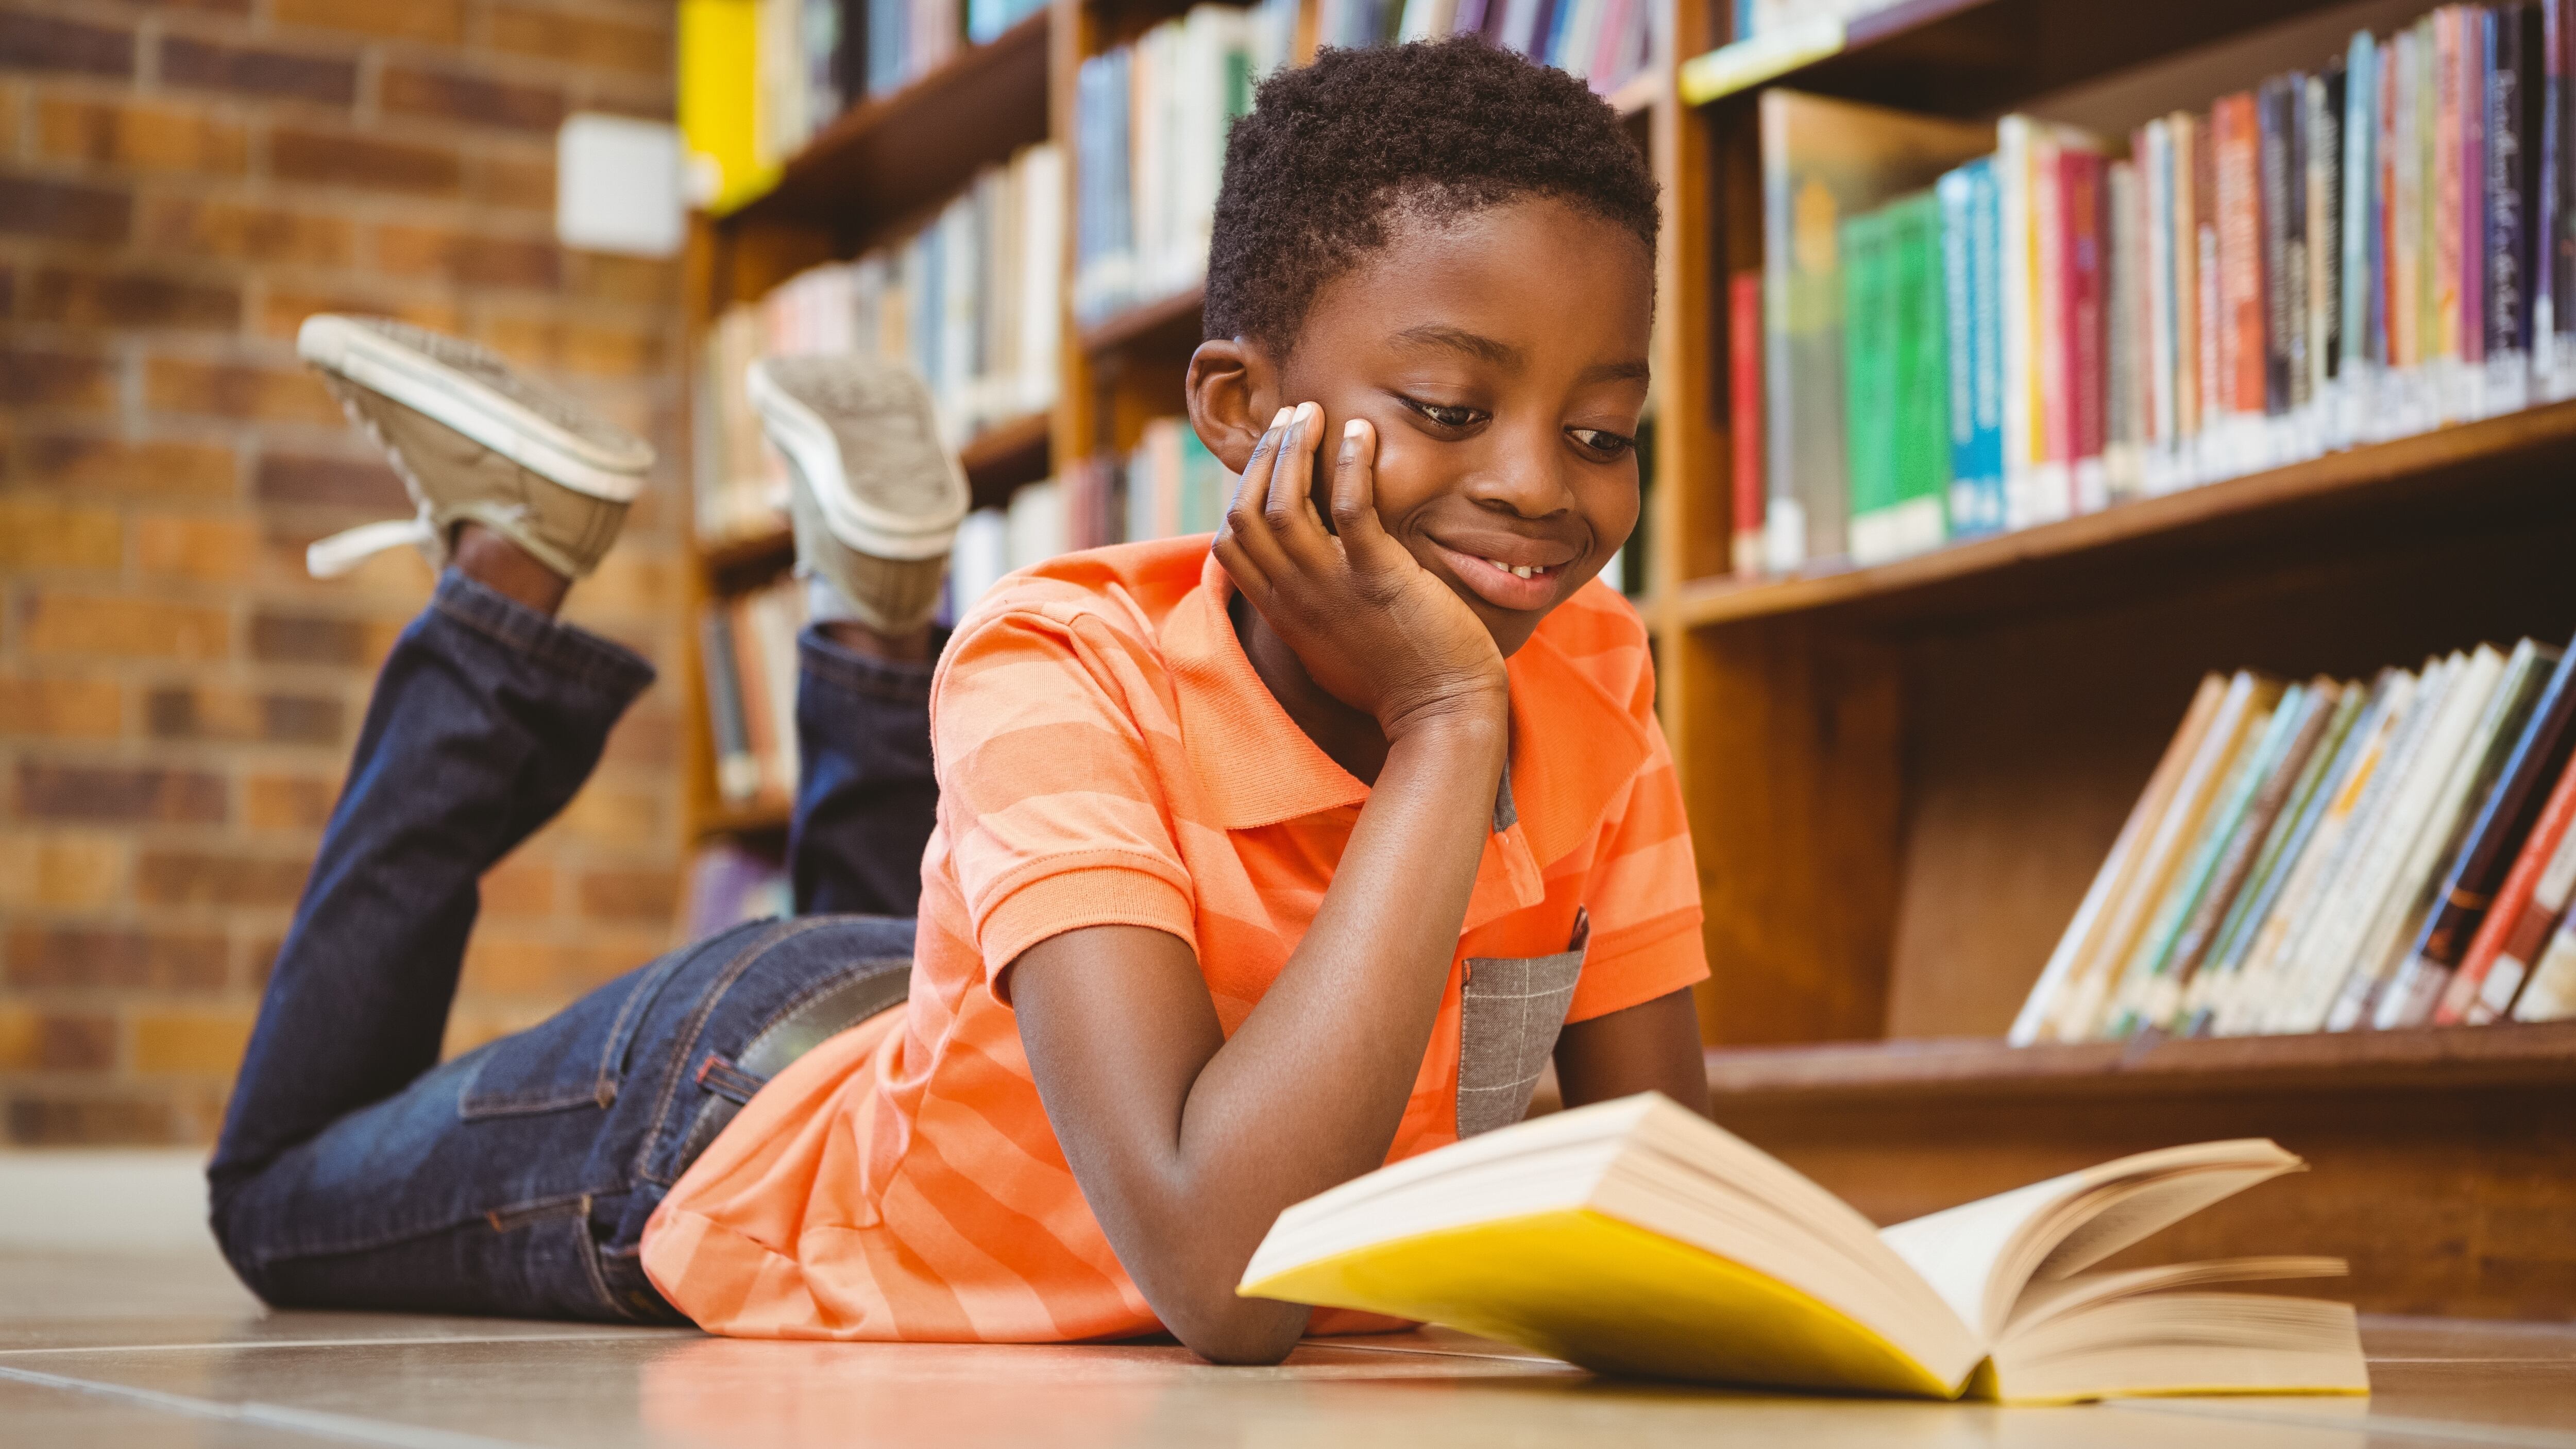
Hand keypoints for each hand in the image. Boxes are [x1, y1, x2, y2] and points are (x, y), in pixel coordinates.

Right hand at [1214, 403, 1506, 739]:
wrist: (1440, 716)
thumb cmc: (1394, 680)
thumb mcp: (1328, 645)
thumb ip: (1306, 607)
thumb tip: (1301, 573)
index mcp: (1282, 612)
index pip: (1229, 542)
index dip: (1242, 490)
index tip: (1271, 458)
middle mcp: (1296, 597)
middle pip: (1248, 512)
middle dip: (1265, 456)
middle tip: (1291, 417)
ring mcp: (1333, 588)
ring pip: (1286, 504)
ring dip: (1294, 450)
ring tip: (1313, 413)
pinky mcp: (1379, 580)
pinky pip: (1352, 509)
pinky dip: (1352, 464)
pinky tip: (1362, 433)